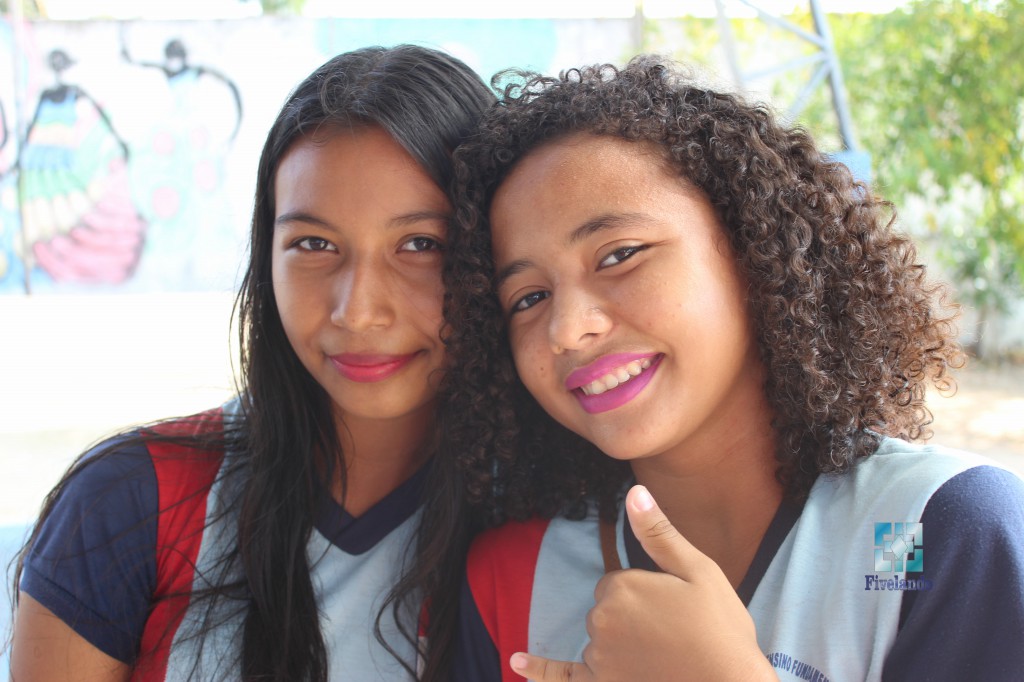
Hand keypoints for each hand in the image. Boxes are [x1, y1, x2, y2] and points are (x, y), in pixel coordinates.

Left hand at [509, 485, 775, 680]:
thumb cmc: (721, 630)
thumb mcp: (698, 571)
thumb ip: (658, 532)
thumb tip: (633, 491)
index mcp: (622, 586)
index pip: (618, 583)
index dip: (648, 595)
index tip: (676, 608)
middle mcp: (602, 620)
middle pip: (607, 611)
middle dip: (633, 620)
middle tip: (675, 635)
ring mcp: (599, 658)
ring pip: (600, 643)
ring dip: (621, 649)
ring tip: (664, 659)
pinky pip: (562, 677)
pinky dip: (540, 672)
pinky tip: (516, 662)